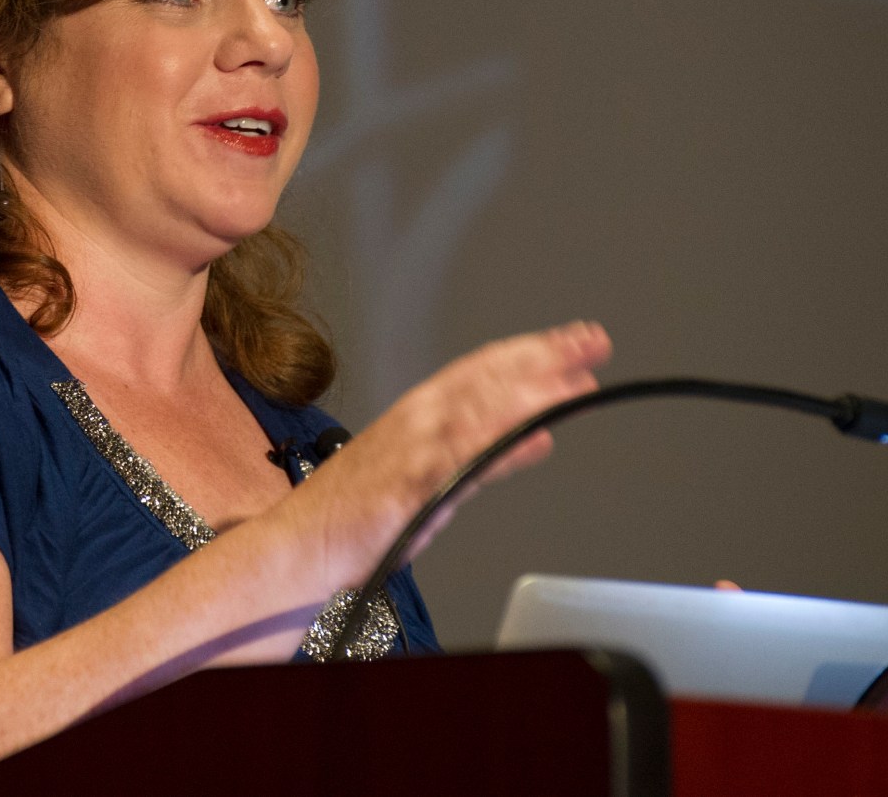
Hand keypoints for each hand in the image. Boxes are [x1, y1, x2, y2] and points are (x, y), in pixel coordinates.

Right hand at [271, 321, 611, 592]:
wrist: (295, 546)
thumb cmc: (355, 514)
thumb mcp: (432, 477)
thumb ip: (484, 454)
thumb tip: (538, 435)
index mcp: (420, 413)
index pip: (483, 370)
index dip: (532, 351)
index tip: (576, 340)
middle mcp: (416, 421)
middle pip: (487, 379)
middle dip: (542, 357)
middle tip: (592, 341)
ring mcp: (410, 452)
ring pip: (478, 411)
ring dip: (530, 392)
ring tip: (575, 379)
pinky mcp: (405, 489)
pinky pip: (459, 463)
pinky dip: (499, 446)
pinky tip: (536, 438)